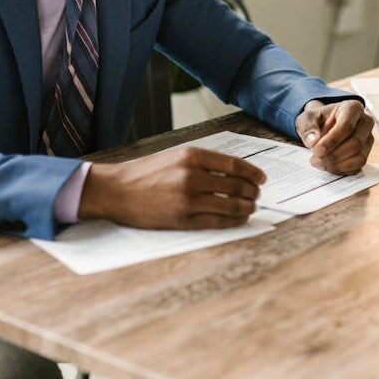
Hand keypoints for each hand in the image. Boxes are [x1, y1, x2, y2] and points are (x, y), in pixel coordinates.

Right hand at [79, 145, 265, 228]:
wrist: (116, 190)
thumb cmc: (146, 173)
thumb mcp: (176, 156)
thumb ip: (204, 162)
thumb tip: (236, 172)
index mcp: (192, 156)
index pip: (235, 165)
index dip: (254, 173)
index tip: (262, 178)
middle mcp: (192, 176)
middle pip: (237, 186)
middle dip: (253, 192)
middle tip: (257, 195)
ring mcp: (188, 199)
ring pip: (231, 205)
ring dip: (247, 207)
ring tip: (251, 207)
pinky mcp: (183, 219)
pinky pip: (218, 222)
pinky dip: (234, 220)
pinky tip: (239, 218)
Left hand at [295, 99, 374, 174]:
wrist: (323, 125)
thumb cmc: (318, 120)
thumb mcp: (307, 118)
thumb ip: (308, 128)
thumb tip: (312, 142)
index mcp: (353, 108)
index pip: (346, 126)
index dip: (331, 141)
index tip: (316, 150)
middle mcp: (365, 122)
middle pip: (355, 143)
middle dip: (334, 155)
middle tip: (315, 160)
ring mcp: (368, 139)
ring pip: (359, 157)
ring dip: (337, 164)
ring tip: (320, 163)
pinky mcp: (366, 153)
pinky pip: (357, 166)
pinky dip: (341, 169)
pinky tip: (328, 166)